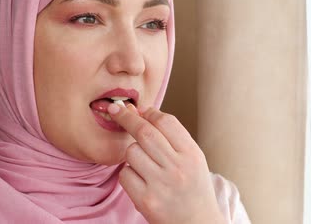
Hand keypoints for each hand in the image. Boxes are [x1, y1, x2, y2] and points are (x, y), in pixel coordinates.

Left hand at [107, 103, 224, 223]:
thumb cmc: (193, 189)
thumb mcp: (194, 159)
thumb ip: (172, 137)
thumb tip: (142, 113)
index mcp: (192, 154)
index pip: (166, 121)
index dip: (149, 112)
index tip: (139, 109)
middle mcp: (178, 167)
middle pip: (144, 132)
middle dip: (127, 117)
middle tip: (117, 110)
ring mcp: (161, 184)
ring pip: (131, 152)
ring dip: (131, 152)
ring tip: (143, 161)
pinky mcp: (146, 200)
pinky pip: (125, 174)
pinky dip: (128, 173)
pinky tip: (140, 178)